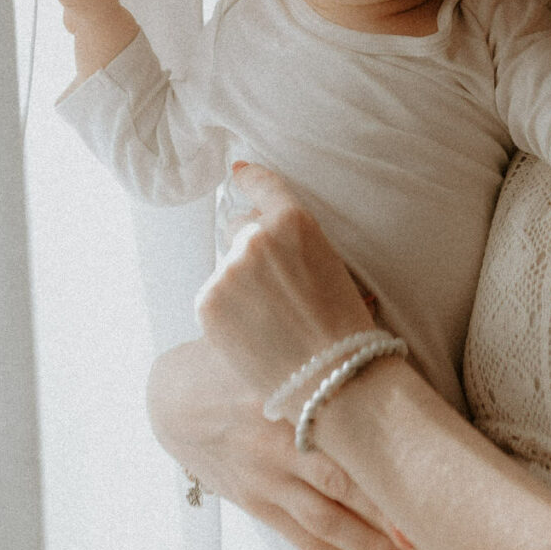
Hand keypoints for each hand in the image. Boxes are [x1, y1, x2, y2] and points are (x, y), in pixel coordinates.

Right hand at [146, 338, 407, 549]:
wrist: (172, 400)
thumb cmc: (229, 362)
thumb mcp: (264, 341)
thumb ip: (318, 329)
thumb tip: (365, 301)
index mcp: (284, 398)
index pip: (342, 433)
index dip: (380, 460)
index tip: (422, 478)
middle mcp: (277, 445)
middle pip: (339, 485)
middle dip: (383, 513)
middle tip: (429, 534)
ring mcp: (265, 480)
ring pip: (324, 522)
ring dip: (367, 547)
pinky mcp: (256, 504)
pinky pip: (301, 539)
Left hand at [195, 166, 376, 397]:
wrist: (331, 377)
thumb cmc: (342, 325)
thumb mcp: (329, 262)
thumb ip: (292, 241)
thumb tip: (259, 228)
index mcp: (294, 221)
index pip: (264, 186)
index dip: (250, 177)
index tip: (238, 172)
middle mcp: (256, 237)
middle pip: (238, 228)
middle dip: (250, 249)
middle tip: (273, 288)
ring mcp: (228, 269)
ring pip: (226, 266)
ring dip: (239, 283)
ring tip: (268, 320)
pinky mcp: (208, 301)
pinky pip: (213, 296)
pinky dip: (226, 311)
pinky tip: (252, 332)